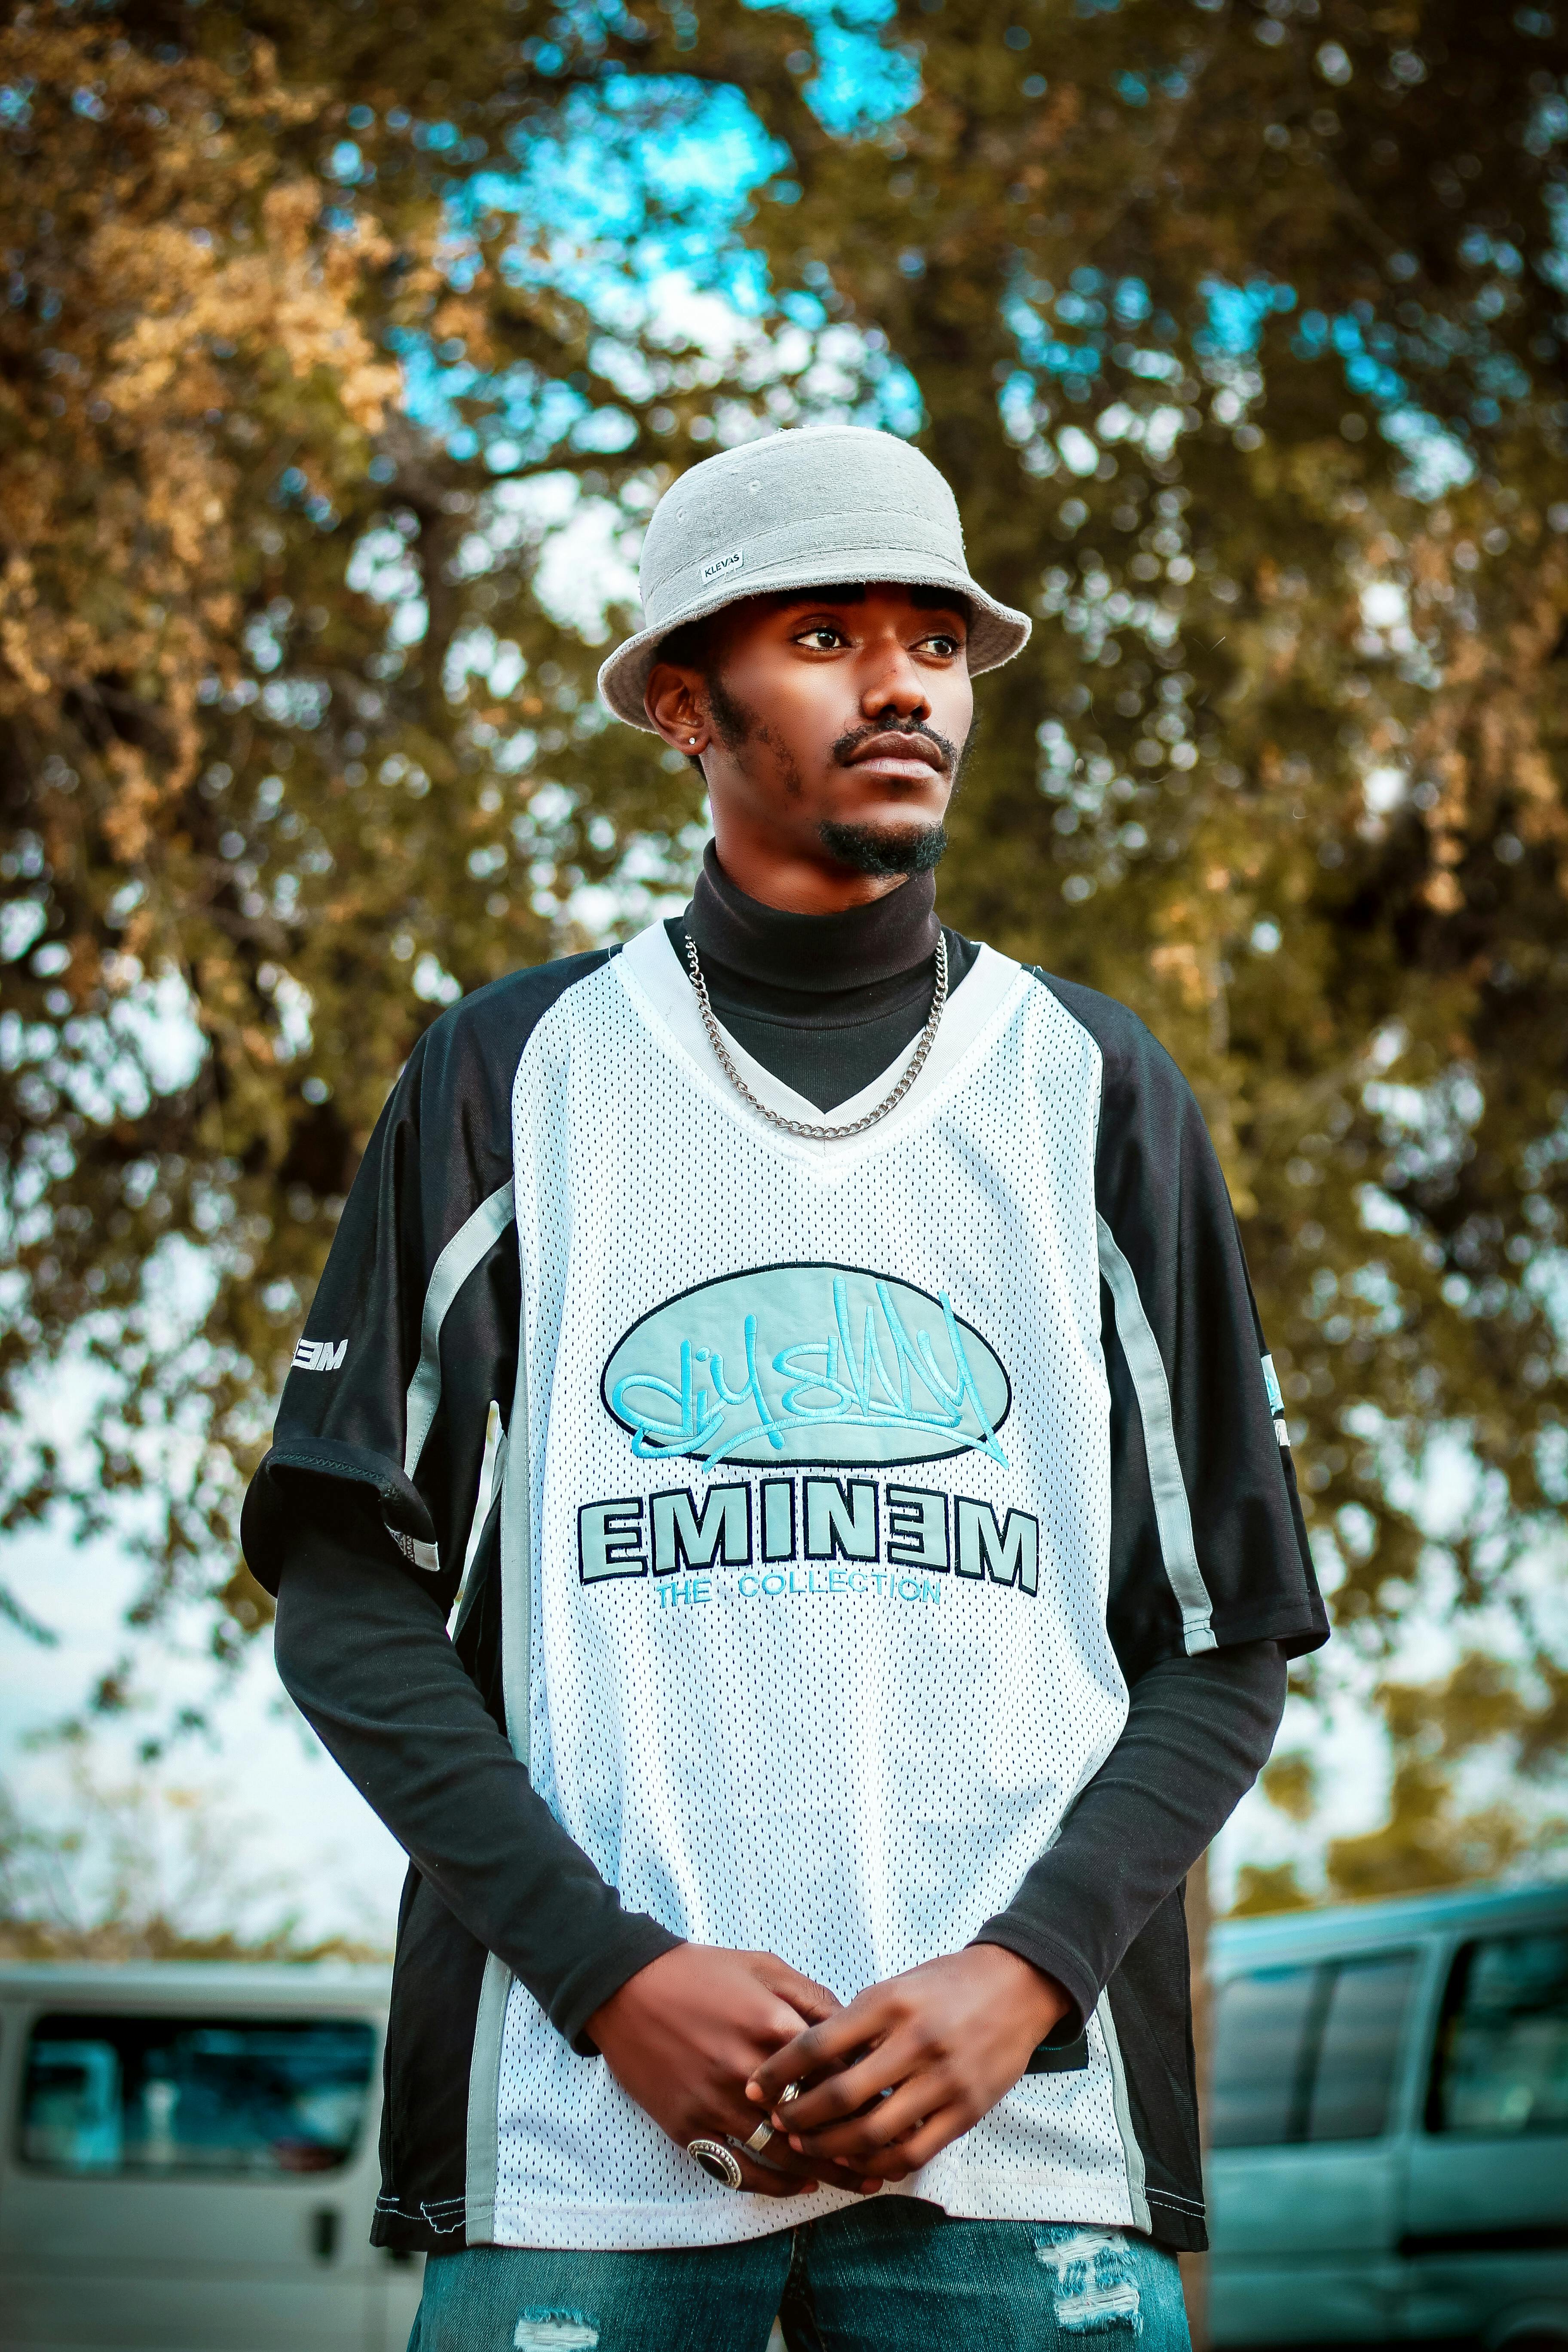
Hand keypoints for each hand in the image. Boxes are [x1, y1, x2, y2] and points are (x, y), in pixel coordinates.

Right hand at [584, 1944, 875, 2198]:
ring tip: (857, 2181)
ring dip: (824, 2172)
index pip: (837, 2073)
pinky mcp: (687, 2126)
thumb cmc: (700, 1972)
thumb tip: (853, 2030)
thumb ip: (812, 1998)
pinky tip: (798, 2184)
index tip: (894, 2107)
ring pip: (781, 2155)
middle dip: (856, 2143)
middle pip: (815, 2123)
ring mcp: (715, 2103)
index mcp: (773, 2027)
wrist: (626, 1988)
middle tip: (886, 2157)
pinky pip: (737, 2169)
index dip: (870, 2093)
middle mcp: (748, 2072)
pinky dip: (772, 2184)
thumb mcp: (764, 1967)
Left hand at [746, 1945, 1069, 2186]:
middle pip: (842, 2095)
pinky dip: (877, 2164)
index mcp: (891, 2003)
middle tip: (777, 2122)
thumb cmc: (947, 1983)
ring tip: (807, 2144)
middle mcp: (915, 2042)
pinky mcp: (966, 2111)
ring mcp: (944, 2080)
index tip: (757, 2085)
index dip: (780, 2070)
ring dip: (831, 2146)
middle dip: (799, 2116)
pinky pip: (913, 2152)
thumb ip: (857, 2020)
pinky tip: (855, 2160)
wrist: (1018, 1986)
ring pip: (874, 2132)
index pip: (819, 2043)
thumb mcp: (897, 1985)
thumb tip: (810, 2057)